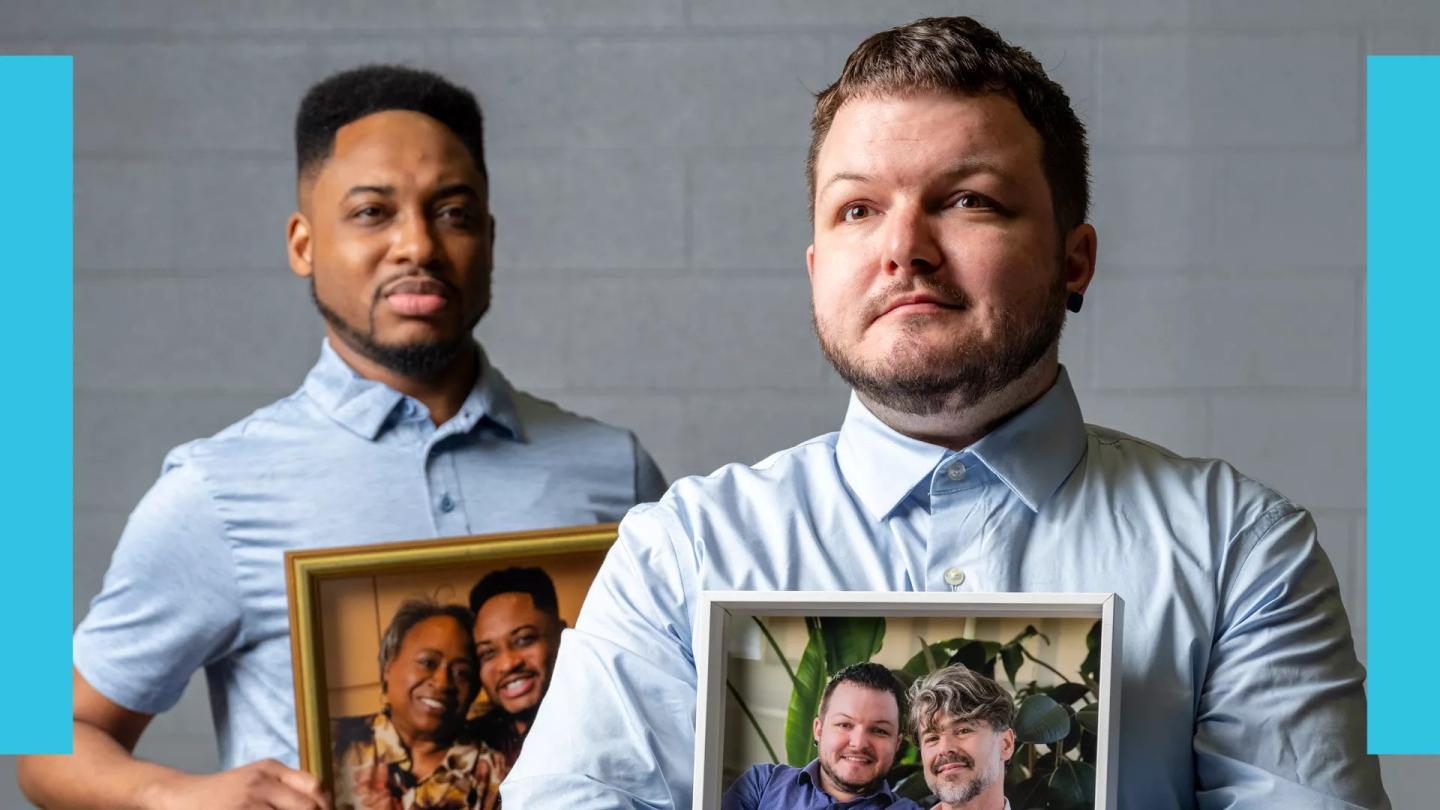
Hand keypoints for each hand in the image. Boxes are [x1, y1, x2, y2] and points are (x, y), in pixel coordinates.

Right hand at [146, 758, 330, 809]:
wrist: (182, 797)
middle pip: (306, 808)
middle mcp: (261, 782)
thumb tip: (321, 803)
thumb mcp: (257, 778)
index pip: (313, 786)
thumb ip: (285, 787)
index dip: (325, 806)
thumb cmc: (226, 793)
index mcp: (270, 768)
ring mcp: (247, 802)